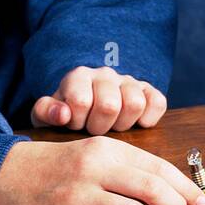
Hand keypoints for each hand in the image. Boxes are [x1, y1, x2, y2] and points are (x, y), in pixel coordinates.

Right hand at [0, 137, 204, 204]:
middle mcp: (95, 170)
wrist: (10, 173)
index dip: (185, 187)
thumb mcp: (96, 153)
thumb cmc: (61, 166)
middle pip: (152, 190)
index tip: (200, 201)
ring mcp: (79, 197)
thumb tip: (172, 190)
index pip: (159, 168)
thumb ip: (130, 168)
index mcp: (108, 150)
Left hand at [31, 66, 167, 134]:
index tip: (74, 125)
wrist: (85, 108)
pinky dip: (149, 118)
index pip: (81, 101)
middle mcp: (105, 74)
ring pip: (135, 103)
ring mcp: (128, 81)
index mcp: (78, 76)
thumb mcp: (47, 115)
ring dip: (123, 124)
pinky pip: (158, 102)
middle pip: (110, 105)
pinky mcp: (148, 91)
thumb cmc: (66, 115)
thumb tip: (62, 115)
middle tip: (93, 130)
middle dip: (100, 126)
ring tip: (111, 127)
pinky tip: (134, 125)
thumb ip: (46, 112)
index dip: (77, 122)